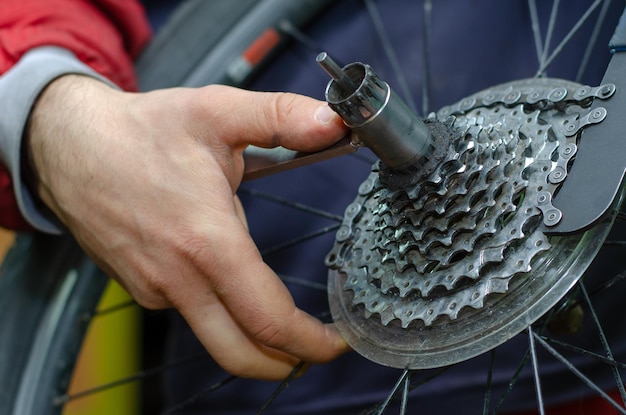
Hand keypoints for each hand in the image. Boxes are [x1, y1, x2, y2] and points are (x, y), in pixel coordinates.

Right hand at [26, 75, 348, 379]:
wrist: (67, 145)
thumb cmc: (142, 130)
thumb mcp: (217, 111)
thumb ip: (281, 117)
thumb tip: (334, 123)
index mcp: (207, 240)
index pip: (268, 318)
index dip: (310, 342)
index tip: (338, 343)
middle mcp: (177, 277)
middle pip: (241, 352)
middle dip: (287, 361)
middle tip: (318, 351)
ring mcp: (154, 288)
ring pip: (215, 334)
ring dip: (253, 336)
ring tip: (282, 318)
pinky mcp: (139, 287)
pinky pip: (188, 310)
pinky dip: (218, 308)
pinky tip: (225, 274)